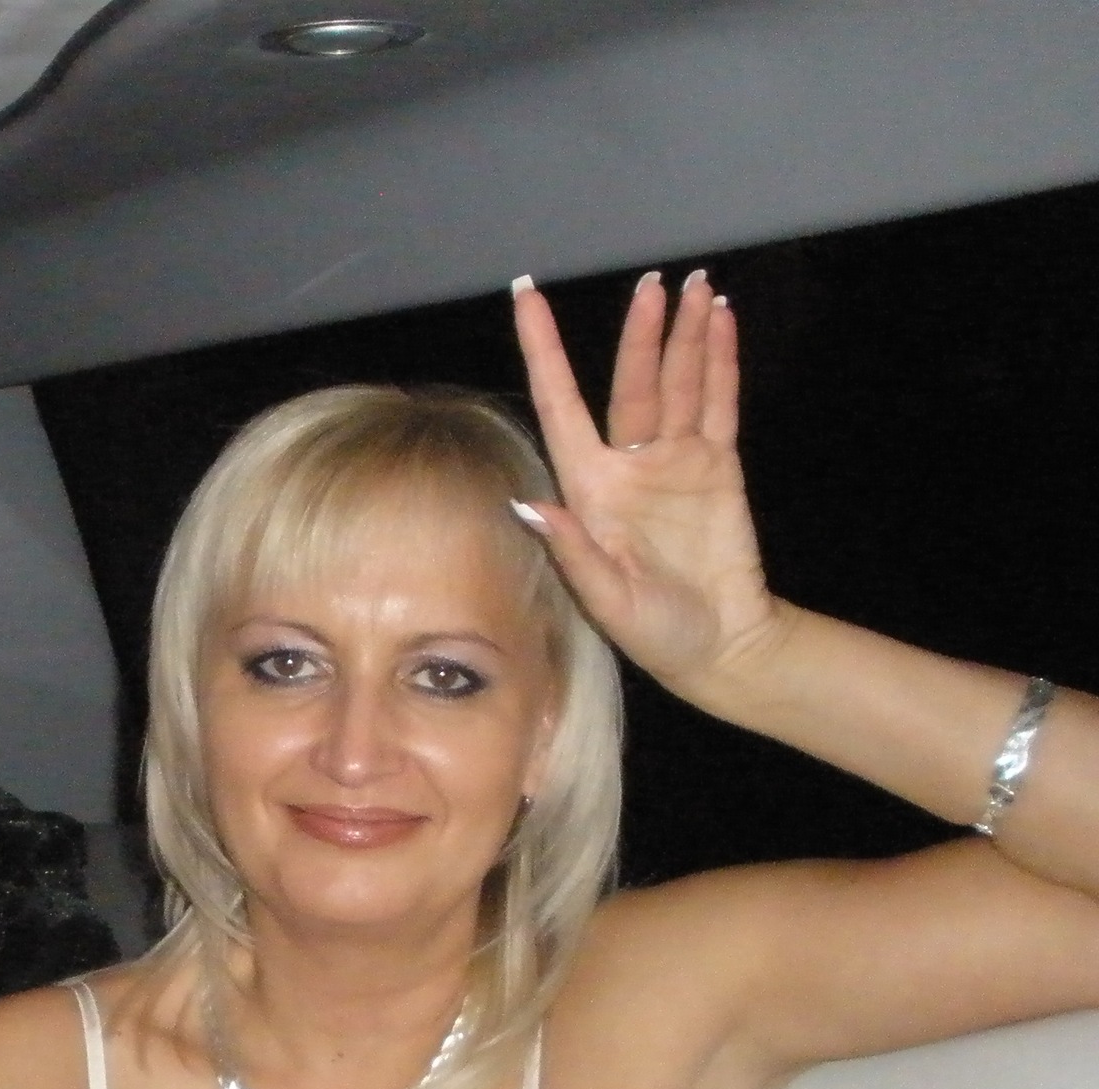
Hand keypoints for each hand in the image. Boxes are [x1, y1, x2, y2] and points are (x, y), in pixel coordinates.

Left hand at [511, 270, 793, 695]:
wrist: (720, 645)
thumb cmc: (654, 631)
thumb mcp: (606, 599)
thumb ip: (571, 550)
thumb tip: (527, 505)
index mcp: (589, 488)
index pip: (559, 402)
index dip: (544, 348)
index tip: (526, 295)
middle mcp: (627, 465)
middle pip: (629, 381)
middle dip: (641, 332)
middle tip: (652, 282)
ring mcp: (674, 462)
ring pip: (677, 382)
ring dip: (685, 336)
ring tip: (696, 287)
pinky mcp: (716, 466)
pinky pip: (717, 402)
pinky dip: (720, 361)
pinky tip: (723, 321)